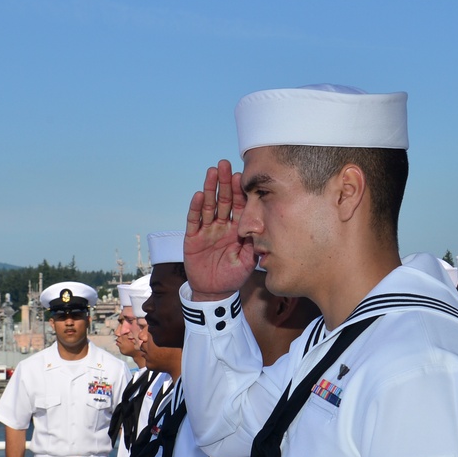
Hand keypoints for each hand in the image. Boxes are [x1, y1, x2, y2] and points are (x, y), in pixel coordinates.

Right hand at [184, 160, 255, 299]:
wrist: (215, 292)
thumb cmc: (234, 276)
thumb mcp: (248, 262)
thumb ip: (254, 246)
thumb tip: (263, 231)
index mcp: (237, 229)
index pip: (239, 206)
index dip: (240, 191)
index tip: (243, 176)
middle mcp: (222, 226)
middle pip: (223, 200)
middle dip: (225, 182)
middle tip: (225, 164)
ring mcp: (207, 231)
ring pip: (209, 206)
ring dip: (210, 189)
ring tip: (212, 172)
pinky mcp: (193, 238)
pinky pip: (195, 221)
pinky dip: (197, 208)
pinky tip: (199, 195)